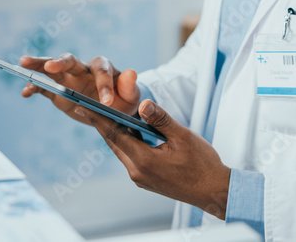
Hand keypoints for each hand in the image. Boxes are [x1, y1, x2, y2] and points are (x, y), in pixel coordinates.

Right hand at [19, 54, 140, 124]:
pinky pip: (44, 88)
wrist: (114, 109)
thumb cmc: (125, 98)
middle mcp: (82, 69)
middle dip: (59, 62)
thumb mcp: (131, 94)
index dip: (104, 85)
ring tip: (24, 62)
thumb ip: (129, 85)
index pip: (101, 71)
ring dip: (38, 65)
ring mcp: (68, 79)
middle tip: (50, 65)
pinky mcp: (58, 92)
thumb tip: (131, 72)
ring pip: (51, 68)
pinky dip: (34, 88)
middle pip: (69, 60)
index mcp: (102, 67)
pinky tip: (25, 91)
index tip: (107, 102)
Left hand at [80, 99, 231, 219]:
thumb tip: (142, 104)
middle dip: (102, 124)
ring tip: (108, 115)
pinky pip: (131, 157)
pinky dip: (128, 143)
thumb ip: (160, 119)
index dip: (97, 118)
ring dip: (117, 133)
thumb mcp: (183, 136)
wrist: (212, 191)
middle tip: (87, 106)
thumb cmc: (202, 164)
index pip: (113, 135)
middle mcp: (137, 172)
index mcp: (144, 160)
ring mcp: (141, 178)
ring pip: (122, 150)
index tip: (82, 106)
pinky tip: (132, 132)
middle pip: (114, 143)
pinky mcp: (146, 180)